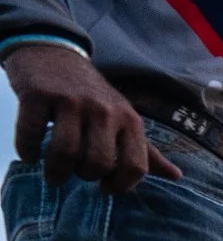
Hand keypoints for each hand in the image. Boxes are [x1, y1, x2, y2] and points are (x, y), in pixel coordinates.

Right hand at [5, 45, 176, 190]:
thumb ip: (146, 150)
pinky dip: (27, 150)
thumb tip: (177, 176)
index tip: (106, 188)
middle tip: (76, 173)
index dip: (121, 186)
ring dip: (56, 171)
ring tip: (53, 174)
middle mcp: (104, 110)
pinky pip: (32, 134)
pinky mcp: (39, 94)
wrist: (52, 52)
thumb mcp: (124, 119)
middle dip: (84, 176)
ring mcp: (71, 101)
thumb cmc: (92, 97)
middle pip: (98, 163)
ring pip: (66, 152)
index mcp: (130, 120)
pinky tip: (29, 155)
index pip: (136, 167)